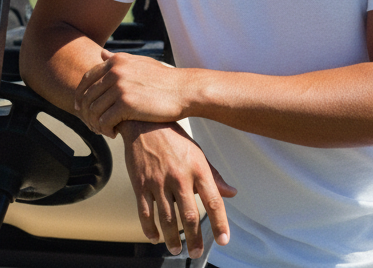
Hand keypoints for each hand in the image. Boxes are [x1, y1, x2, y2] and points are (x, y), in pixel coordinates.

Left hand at [75, 49, 189, 136]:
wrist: (183, 90)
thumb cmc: (163, 78)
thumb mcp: (139, 62)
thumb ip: (118, 59)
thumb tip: (102, 53)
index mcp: (116, 61)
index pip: (87, 78)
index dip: (81, 95)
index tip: (80, 108)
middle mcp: (115, 71)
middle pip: (87, 96)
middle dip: (86, 113)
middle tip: (92, 125)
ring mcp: (120, 87)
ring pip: (94, 110)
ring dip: (95, 124)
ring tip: (103, 130)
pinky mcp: (126, 104)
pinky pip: (104, 121)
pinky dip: (105, 130)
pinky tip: (114, 134)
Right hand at [119, 120, 235, 258]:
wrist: (143, 121)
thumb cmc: (173, 137)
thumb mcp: (197, 152)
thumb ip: (214, 175)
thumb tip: (231, 193)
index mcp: (197, 168)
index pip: (213, 201)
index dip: (220, 223)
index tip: (223, 240)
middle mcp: (179, 176)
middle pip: (190, 215)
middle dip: (195, 239)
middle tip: (196, 252)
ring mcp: (158, 181)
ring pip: (167, 218)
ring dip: (173, 238)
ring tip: (176, 248)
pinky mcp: (141, 184)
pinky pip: (145, 213)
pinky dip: (150, 229)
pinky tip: (155, 237)